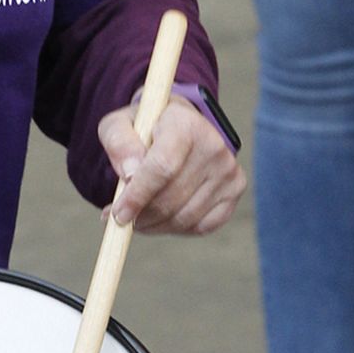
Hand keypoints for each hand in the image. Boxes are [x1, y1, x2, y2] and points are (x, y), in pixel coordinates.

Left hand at [97, 97, 244, 235]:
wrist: (179, 127)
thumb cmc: (144, 128)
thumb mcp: (119, 125)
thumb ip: (118, 144)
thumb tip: (129, 174)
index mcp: (184, 123)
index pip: (162, 167)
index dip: (138, 195)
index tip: (119, 214)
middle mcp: (213, 144)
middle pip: (172, 197)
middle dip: (142, 215)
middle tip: (122, 219)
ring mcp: (228, 169)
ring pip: (185, 217)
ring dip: (155, 225)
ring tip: (137, 218)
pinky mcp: (235, 189)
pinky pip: (201, 225)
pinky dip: (176, 229)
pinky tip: (160, 219)